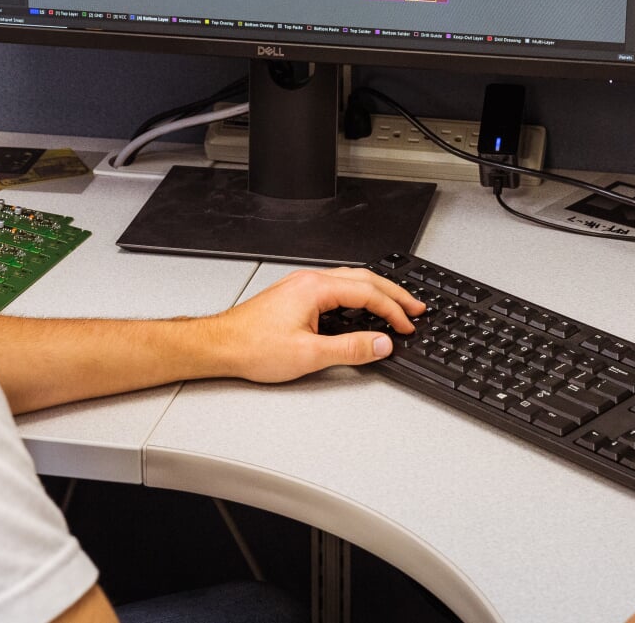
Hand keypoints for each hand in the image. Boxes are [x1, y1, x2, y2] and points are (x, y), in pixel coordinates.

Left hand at [201, 267, 424, 382]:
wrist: (219, 346)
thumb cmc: (252, 346)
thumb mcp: (308, 354)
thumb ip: (350, 348)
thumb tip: (381, 343)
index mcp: (315, 288)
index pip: (367, 293)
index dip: (393, 310)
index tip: (408, 325)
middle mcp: (309, 281)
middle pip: (363, 279)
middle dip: (393, 294)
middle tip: (415, 308)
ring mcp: (301, 286)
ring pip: (350, 280)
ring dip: (376, 293)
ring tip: (395, 306)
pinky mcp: (295, 296)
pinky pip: (336, 287)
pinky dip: (358, 296)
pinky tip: (361, 307)